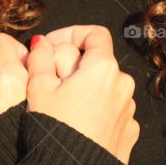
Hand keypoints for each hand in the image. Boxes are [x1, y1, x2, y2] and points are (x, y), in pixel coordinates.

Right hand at [26, 25, 139, 164]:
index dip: (68, 34)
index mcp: (103, 67)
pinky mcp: (127, 130)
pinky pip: (109, 109)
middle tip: (46, 79)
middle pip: (95, 60)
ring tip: (58, 104)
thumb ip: (40, 57)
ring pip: (101, 86)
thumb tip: (42, 43)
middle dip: (70, 64)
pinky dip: (92, 108)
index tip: (49, 47)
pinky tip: (73, 121)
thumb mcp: (38, 86)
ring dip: (81, 87)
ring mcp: (128, 109)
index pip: (93, 33)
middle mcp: (123, 85)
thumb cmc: (56, 129)